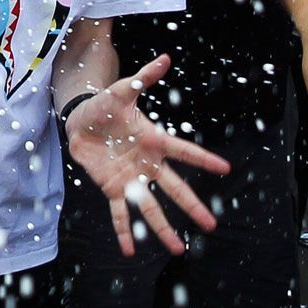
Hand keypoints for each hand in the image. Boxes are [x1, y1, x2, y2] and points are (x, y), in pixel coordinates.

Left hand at [64, 56, 233, 255]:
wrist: (81, 121)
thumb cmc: (106, 105)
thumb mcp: (122, 91)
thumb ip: (143, 78)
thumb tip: (165, 57)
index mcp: (155, 141)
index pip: (184, 152)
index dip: (203, 160)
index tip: (225, 169)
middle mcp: (148, 164)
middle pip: (174, 188)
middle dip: (192, 206)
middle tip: (211, 224)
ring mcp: (131, 179)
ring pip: (150, 207)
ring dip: (162, 229)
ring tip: (177, 248)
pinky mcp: (112, 189)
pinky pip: (120, 213)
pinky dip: (124, 232)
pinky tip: (130, 250)